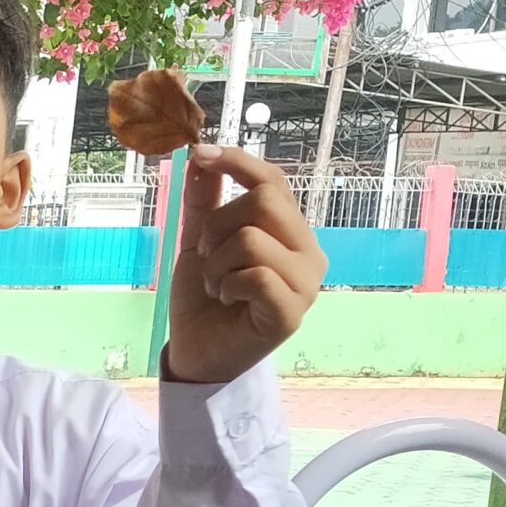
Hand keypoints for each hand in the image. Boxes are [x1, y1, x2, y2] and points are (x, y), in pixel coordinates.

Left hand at [165, 145, 325, 384]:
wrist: (197, 353)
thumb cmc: (204, 299)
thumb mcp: (200, 242)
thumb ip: (205, 201)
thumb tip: (200, 156)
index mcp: (291, 232)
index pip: (273, 181)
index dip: (237, 162)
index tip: (199, 153)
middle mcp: (309, 252)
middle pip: (264, 202)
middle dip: (217, 226)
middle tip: (206, 258)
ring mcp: (307, 283)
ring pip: (252, 238)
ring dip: (216, 263)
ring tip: (216, 286)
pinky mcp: (293, 312)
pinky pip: (255, 275)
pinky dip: (226, 285)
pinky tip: (227, 301)